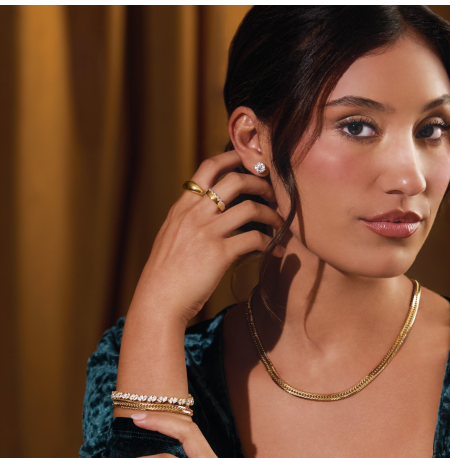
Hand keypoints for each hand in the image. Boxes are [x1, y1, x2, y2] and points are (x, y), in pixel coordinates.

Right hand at [132, 150, 283, 324]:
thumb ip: (188, 218)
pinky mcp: (220, 254)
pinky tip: (276, 250)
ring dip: (272, 214)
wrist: (159, 300)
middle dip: (260, 182)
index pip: (209, 167)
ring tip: (281, 223)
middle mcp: (195, 214)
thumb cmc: (165, 273)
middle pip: (235, 180)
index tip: (252, 161)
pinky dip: (270, 243)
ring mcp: (208, 232)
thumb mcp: (171, 235)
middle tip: (273, 193)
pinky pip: (254, 239)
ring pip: (250, 208)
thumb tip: (207, 209)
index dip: (233, 157)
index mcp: (183, 207)